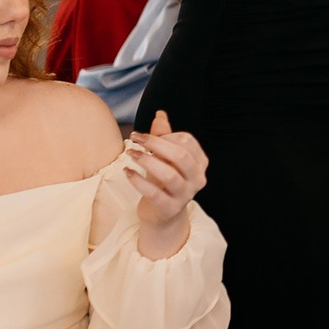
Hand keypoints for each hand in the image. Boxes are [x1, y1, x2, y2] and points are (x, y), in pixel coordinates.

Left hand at [125, 112, 208, 250]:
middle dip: (155, 144)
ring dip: (147, 161)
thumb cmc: (163, 182)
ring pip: (169, 175)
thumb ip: (164, 137)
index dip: (165, 136)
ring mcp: (185, 195)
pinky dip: (139, 181)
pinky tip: (127, 172)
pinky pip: (154, 194)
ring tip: (130, 154)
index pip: (187, 141)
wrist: (162, 214)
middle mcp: (197, 179)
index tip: (145, 137)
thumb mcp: (165, 158)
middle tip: (134, 138)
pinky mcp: (170, 209)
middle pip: (180, 156)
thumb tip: (160, 114)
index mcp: (200, 163)